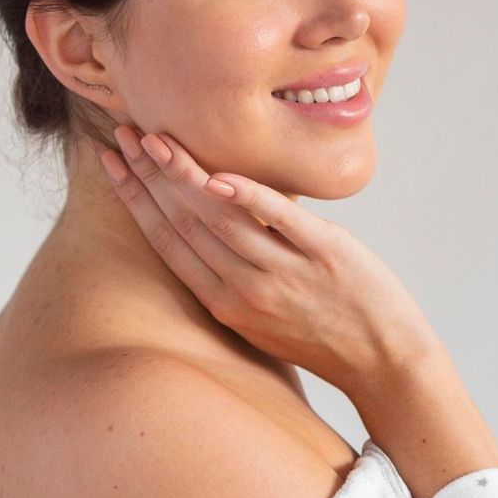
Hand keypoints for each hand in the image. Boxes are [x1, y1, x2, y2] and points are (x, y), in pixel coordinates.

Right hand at [96, 124, 439, 401]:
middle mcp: (245, 289)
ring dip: (184, 175)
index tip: (112, 162)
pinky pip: (282, 221)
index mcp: (224, 303)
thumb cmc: (320, 338)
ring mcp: (285, 272)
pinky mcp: (327, 255)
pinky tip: (220, 177)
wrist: (384, 364)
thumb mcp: (260, 318)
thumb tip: (209, 218)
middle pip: (185, 222)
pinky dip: (250, 198)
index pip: (167, 240)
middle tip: (123, 133)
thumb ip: (230, 274)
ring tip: (157, 138)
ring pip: (222, 218)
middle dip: (148, 175)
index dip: (135, 198)